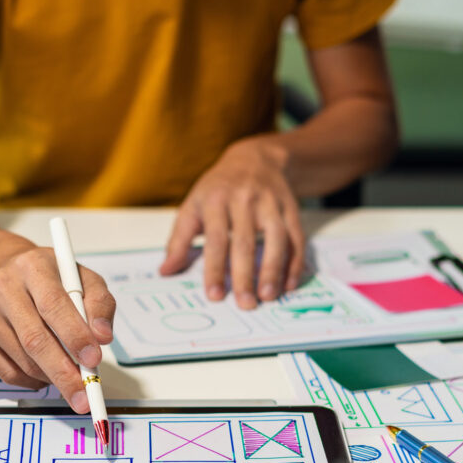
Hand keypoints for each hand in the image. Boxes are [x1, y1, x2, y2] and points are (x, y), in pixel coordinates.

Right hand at [0, 235, 115, 412]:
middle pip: (34, 339)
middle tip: (84, 396)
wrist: (0, 269)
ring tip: (68, 375)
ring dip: (51, 377)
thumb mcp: (82, 279)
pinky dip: (31, 381)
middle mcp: (2, 287)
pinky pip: (5, 372)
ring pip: (21, 360)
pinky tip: (43, 373)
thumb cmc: (50, 278)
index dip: (75, 335)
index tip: (93, 360)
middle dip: (63, 373)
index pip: (53, 304)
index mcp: (33, 267)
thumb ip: (99, 304)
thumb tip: (102, 337)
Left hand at [160, 137, 304, 308]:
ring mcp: (271, 203)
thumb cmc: (217, 189)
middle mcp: (244, 199)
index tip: (215, 296)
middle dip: (245, 276)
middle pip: (245, 242)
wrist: (255, 158)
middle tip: (245, 304)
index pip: (215, 239)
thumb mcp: (192, 207)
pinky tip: (290, 284)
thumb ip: (178, 240)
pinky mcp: (291, 208)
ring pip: (276, 238)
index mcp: (215, 200)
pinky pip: (296, 237)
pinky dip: (296, 262)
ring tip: (268, 296)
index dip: (214, 269)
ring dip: (274, 270)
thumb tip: (165, 271)